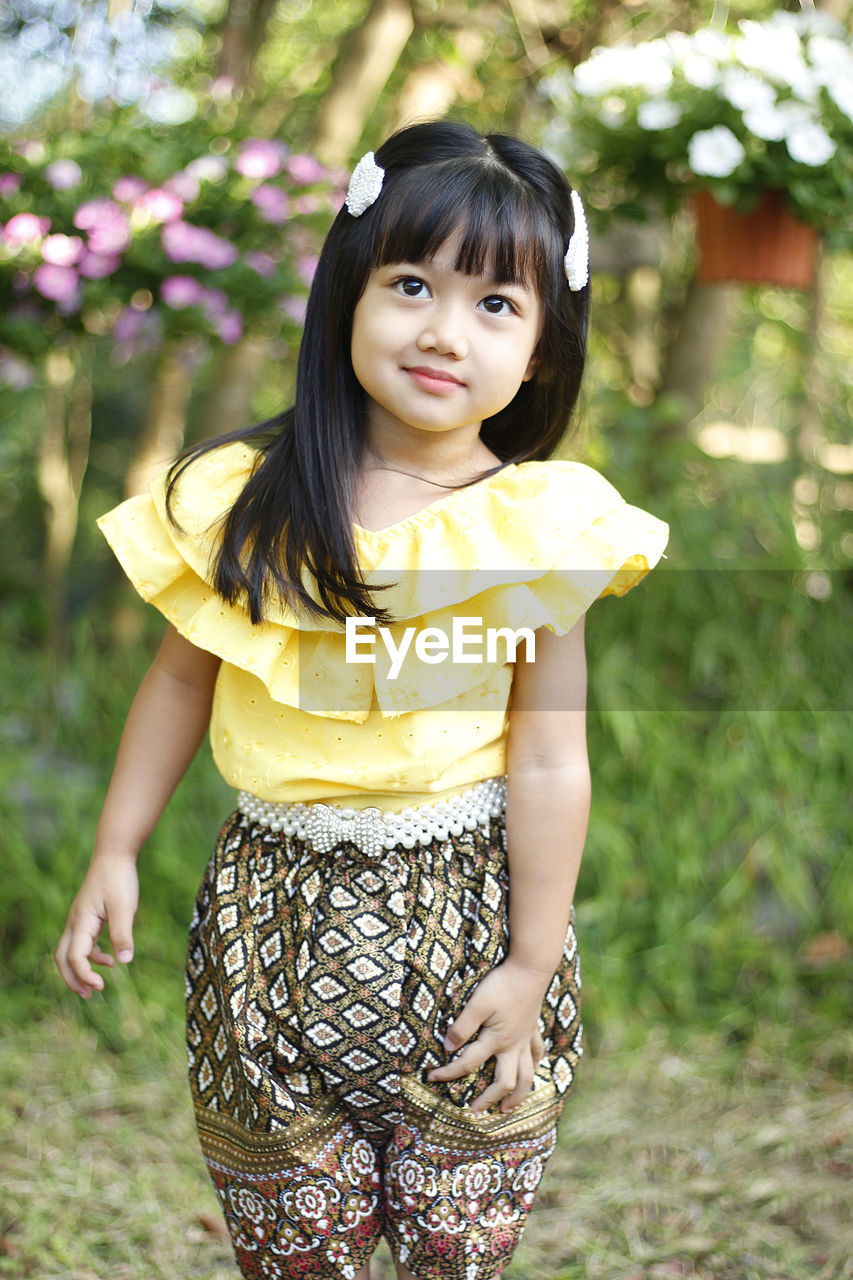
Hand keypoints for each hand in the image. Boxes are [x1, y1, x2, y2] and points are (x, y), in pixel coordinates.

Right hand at [54, 851, 138, 997]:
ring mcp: (80, 920)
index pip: (74, 956)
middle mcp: (75, 923)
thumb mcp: (124, 906)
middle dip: (72, 978)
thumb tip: (124, 961)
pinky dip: (93, 955)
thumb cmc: (118, 878)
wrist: (114, 855)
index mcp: (81, 922)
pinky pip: (84, 943)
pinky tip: (111, 959)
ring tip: (97, 986)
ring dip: (81, 969)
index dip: (85, 974)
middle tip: (88, 995)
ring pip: (71, 951)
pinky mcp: (89, 917)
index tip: (101, 986)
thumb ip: (123, 933)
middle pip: (62, 958)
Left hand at [426, 958, 549, 1113]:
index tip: (431, 1077)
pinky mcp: (533, 1028)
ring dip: (517, 1095)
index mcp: (496, 1040)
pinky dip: (534, 1064)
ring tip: (507, 1109)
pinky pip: (537, 1052)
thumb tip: (448, 1048)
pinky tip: (532, 1069)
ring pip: (526, 1076)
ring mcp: (525, 1038)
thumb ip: (462, 1027)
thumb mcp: (476, 1003)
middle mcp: (512, 1045)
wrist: (531, 968)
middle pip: (504, 1082)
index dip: (448, 1072)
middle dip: (489, 1099)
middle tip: (475, 1111)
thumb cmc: (502, 984)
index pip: (468, 1063)